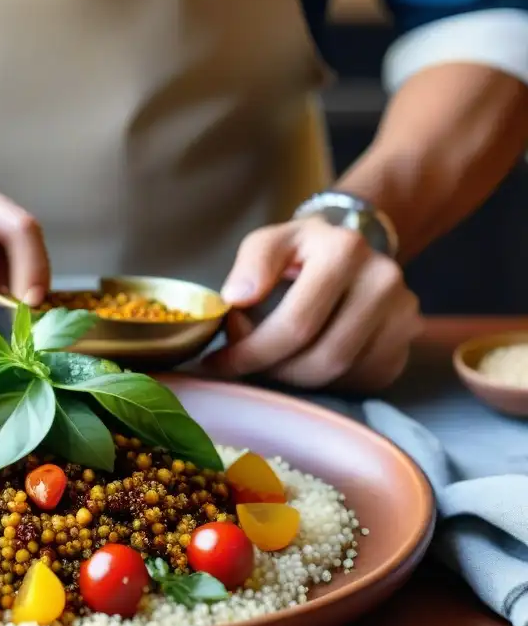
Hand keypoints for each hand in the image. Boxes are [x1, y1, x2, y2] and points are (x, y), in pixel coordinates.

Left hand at [204, 216, 423, 391]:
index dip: (253, 352)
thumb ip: (251, 263)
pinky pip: (361, 381)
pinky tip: (304, 363)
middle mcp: (383, 280)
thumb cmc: (303, 251)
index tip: (220, 363)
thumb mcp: (271, 241)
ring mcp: (403, 314)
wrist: (354, 249)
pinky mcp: (406, 342)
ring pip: (342, 375)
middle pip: (323, 359)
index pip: (296, 324)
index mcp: (345, 251)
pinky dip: (327, 383)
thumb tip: (236, 299)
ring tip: (272, 362)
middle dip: (274, 372)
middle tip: (245, 368)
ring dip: (297, 380)